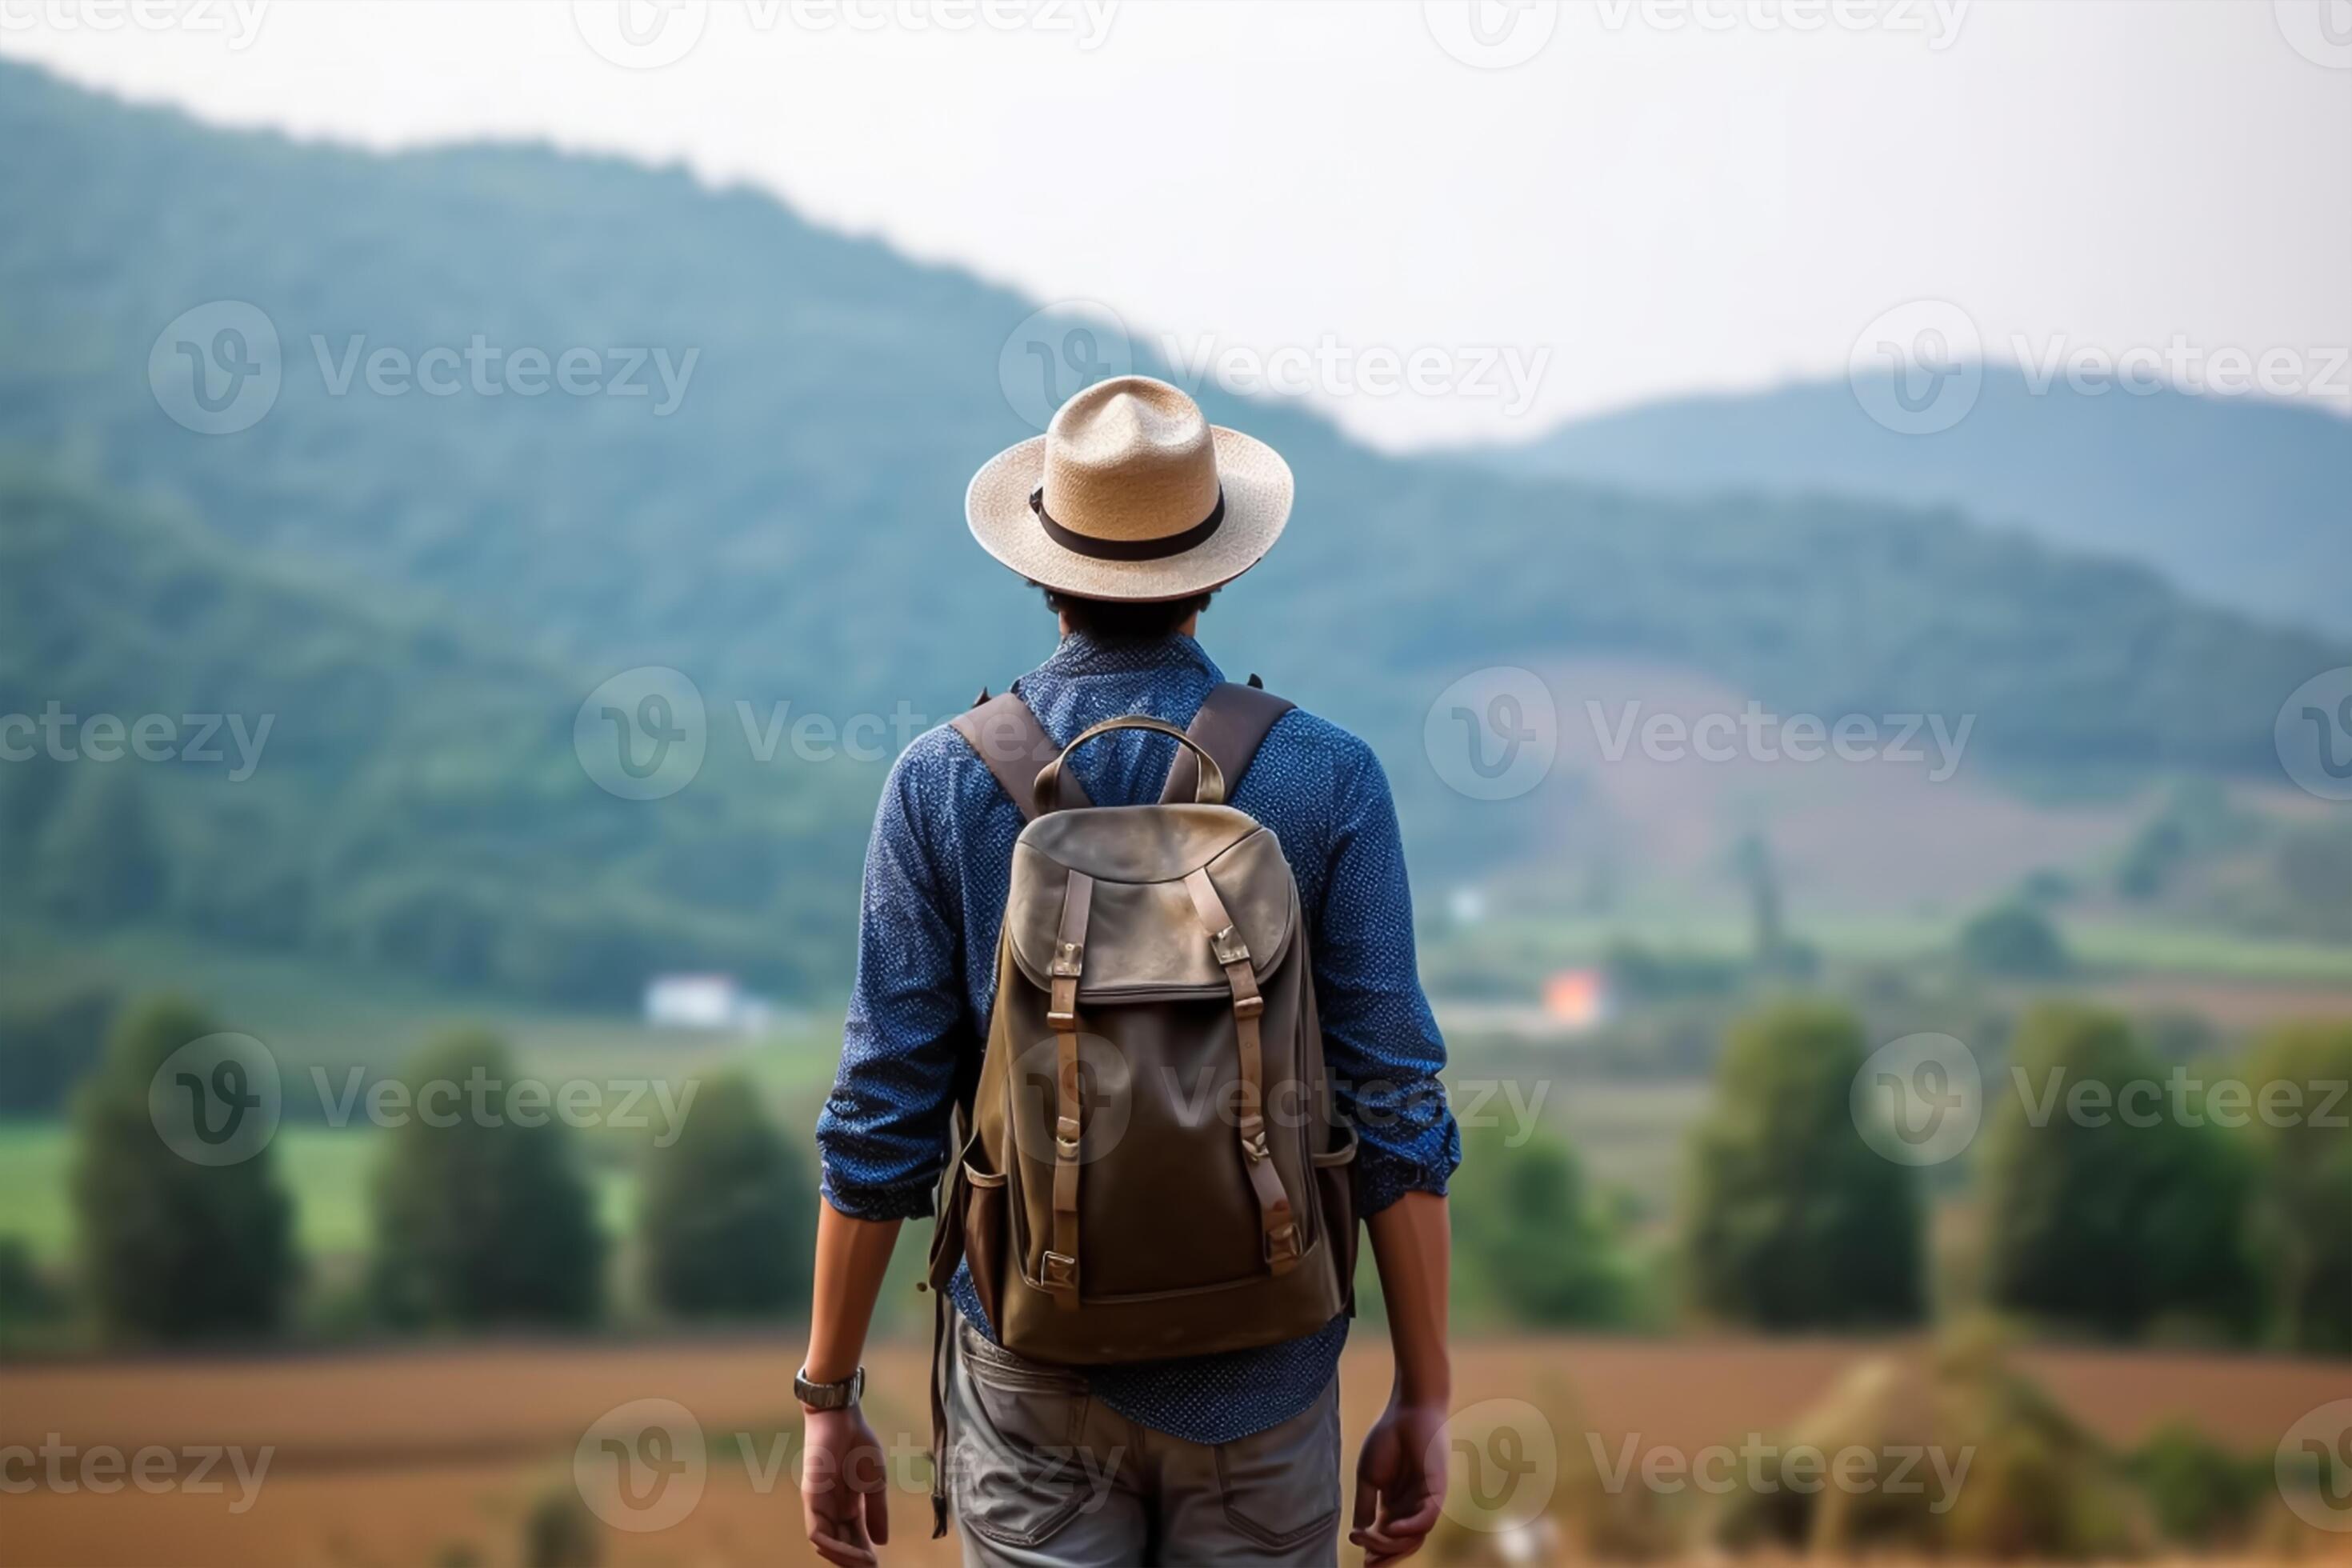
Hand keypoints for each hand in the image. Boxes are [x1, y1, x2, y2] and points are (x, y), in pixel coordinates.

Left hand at [800, 1405, 888, 1566]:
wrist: (843, 1415)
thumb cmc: (859, 1442)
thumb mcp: (876, 1482)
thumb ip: (877, 1511)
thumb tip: (882, 1541)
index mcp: (845, 1504)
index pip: (852, 1537)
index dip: (864, 1553)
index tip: (878, 1564)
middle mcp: (829, 1508)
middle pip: (839, 1545)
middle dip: (855, 1561)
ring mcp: (818, 1504)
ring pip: (825, 1545)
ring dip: (845, 1558)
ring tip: (867, 1564)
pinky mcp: (811, 1497)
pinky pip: (817, 1532)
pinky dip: (834, 1547)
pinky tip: (853, 1552)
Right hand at [1350, 1393, 1447, 1564]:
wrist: (1406, 1411)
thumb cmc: (1388, 1440)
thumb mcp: (1368, 1479)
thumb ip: (1364, 1507)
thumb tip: (1357, 1535)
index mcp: (1397, 1507)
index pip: (1388, 1539)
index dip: (1376, 1552)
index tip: (1361, 1562)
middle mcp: (1413, 1509)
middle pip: (1402, 1545)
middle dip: (1384, 1556)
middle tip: (1365, 1562)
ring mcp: (1426, 1501)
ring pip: (1414, 1538)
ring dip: (1390, 1543)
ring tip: (1368, 1536)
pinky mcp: (1437, 1491)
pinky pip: (1427, 1519)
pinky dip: (1410, 1529)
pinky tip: (1391, 1527)